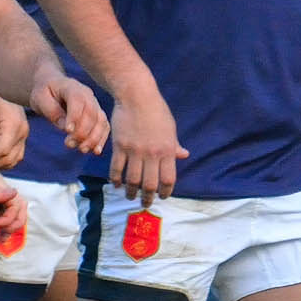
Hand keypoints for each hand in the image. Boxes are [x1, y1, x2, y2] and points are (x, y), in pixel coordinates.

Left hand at [28, 72, 109, 154]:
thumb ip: (52, 111)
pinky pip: (104, 126)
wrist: (51, 87)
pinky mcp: (97, 114)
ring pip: (101, 121)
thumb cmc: (43, 93)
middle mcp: (87, 94)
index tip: (67, 131)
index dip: (74, 116)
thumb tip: (65, 127)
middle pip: (91, 113)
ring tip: (81, 149)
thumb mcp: (40, 99)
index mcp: (71, 87)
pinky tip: (95, 151)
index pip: (77, 100)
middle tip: (69, 144)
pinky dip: (101, 139)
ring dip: (93, 138)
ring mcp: (94, 104)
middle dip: (82, 131)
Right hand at [107, 83, 186, 203]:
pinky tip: (117, 184)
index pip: (168, 179)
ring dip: (131, 192)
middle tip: (145, 203)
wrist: (136, 97)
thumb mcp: (170, 128)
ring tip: (130, 196)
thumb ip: (174, 145)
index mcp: (167, 150)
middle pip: (150, 184)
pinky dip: (116, 179)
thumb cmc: (156, 110)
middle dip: (147, 198)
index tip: (162, 196)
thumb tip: (184, 155)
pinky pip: (117, 168)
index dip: (166, 192)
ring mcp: (134, 151)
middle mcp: (152, 154)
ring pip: (132, 180)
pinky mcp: (119, 146)